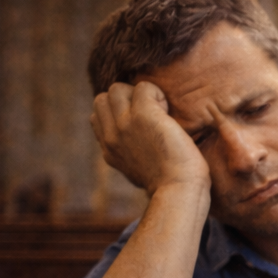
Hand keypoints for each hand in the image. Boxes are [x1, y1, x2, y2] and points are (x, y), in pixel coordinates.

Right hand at [90, 81, 208, 195]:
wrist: (180, 190)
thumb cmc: (171, 185)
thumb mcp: (139, 172)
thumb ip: (130, 156)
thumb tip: (134, 148)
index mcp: (110, 150)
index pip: (98, 117)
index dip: (117, 113)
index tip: (140, 125)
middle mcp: (112, 136)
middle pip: (103, 99)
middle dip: (125, 99)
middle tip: (150, 115)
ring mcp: (124, 124)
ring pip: (117, 89)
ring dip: (139, 93)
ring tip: (160, 111)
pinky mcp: (143, 115)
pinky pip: (143, 87)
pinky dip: (156, 93)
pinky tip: (167, 109)